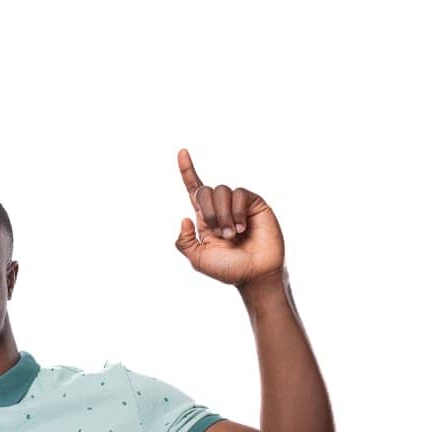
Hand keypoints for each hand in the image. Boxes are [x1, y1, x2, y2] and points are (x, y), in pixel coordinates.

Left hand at [173, 148, 284, 286]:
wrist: (255, 274)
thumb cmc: (228, 270)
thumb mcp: (198, 259)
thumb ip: (184, 242)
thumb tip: (183, 218)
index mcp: (205, 219)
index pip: (194, 190)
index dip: (187, 171)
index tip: (181, 152)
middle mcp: (220, 208)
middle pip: (204, 190)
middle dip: (209, 212)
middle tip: (220, 234)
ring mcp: (237, 205)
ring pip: (221, 191)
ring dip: (223, 215)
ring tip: (233, 235)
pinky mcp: (254, 203)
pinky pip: (239, 193)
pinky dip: (236, 211)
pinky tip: (242, 228)